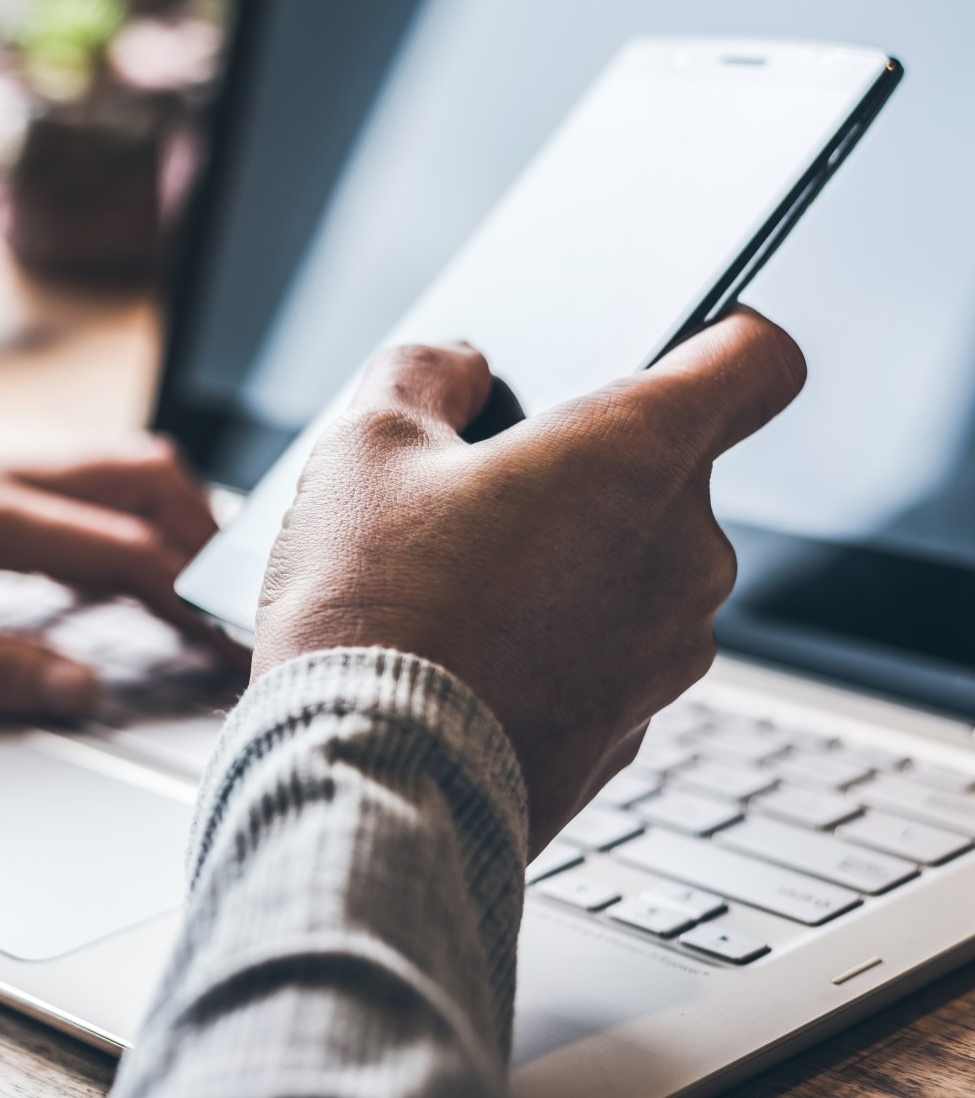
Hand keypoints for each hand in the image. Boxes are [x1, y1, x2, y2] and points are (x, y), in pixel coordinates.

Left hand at [0, 439, 240, 716]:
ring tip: (192, 590)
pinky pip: (61, 474)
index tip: (242, 649)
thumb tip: (85, 689)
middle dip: (205, 538)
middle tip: (235, 612)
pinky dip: (111, 510)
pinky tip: (103, 564)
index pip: (126, 547)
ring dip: (162, 516)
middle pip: (140, 475)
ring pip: (104, 463)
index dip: (196, 600)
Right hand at [256, 308, 805, 853]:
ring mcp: (670, 652)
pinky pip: (608, 655)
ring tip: (457, 587)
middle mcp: (685, 552)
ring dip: (568, 563)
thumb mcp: (364, 446)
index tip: (670, 353)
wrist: (370, 782)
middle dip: (584, 473)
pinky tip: (468, 656)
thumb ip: (424, 373)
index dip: (718, 340)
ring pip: (634, 571)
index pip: (757, 360)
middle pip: (669, 473)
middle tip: (476, 494)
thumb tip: (457, 368)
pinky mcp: (633, 729)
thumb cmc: (371, 608)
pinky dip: (556, 645)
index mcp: (636, 454)